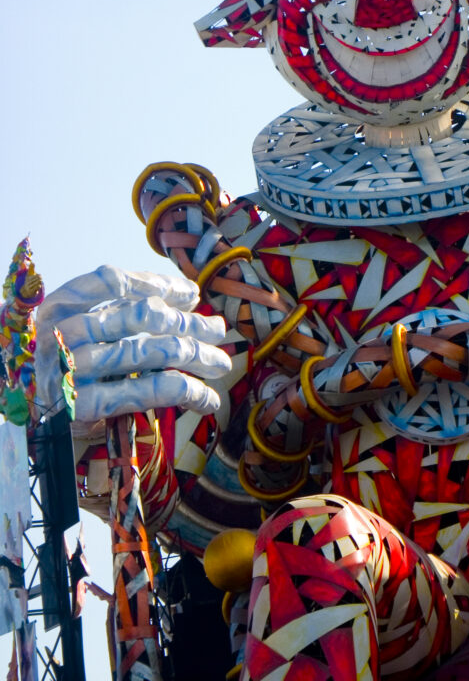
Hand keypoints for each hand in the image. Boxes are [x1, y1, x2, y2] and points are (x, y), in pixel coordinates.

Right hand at [37, 265, 229, 419]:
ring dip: (198, 356)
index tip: (193, 294)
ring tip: (222, 363)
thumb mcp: (76, 324)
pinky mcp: (85, 407)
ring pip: (153, 351)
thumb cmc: (62, 360)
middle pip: (143, 316)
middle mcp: (64, 332)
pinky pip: (149, 391)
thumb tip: (188, 295)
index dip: (158, 284)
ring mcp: (73, 369)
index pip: (113, 280)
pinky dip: (187, 392)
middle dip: (190, 322)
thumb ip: (120, 306)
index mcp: (59, 304)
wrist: (23, 410)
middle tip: (219, 331)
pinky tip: (208, 398)